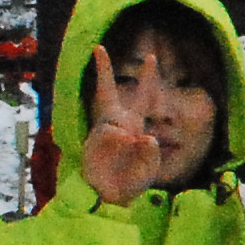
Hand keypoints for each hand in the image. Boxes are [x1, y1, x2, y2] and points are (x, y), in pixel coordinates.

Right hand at [77, 45, 157, 209]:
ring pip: (112, 121)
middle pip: (106, 92)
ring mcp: (103, 131)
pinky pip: (108, 135)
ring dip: (123, 137)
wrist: (112, 196)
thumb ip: (149, 152)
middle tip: (99, 48)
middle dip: (102, 70)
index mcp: (135, 125)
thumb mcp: (150, 167)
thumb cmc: (132, 180)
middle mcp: (118, 123)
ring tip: (127, 151)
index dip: (148, 78)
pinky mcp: (92, 141)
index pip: (145, 98)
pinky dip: (116, 144)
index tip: (152, 58)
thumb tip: (141, 136)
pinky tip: (116, 154)